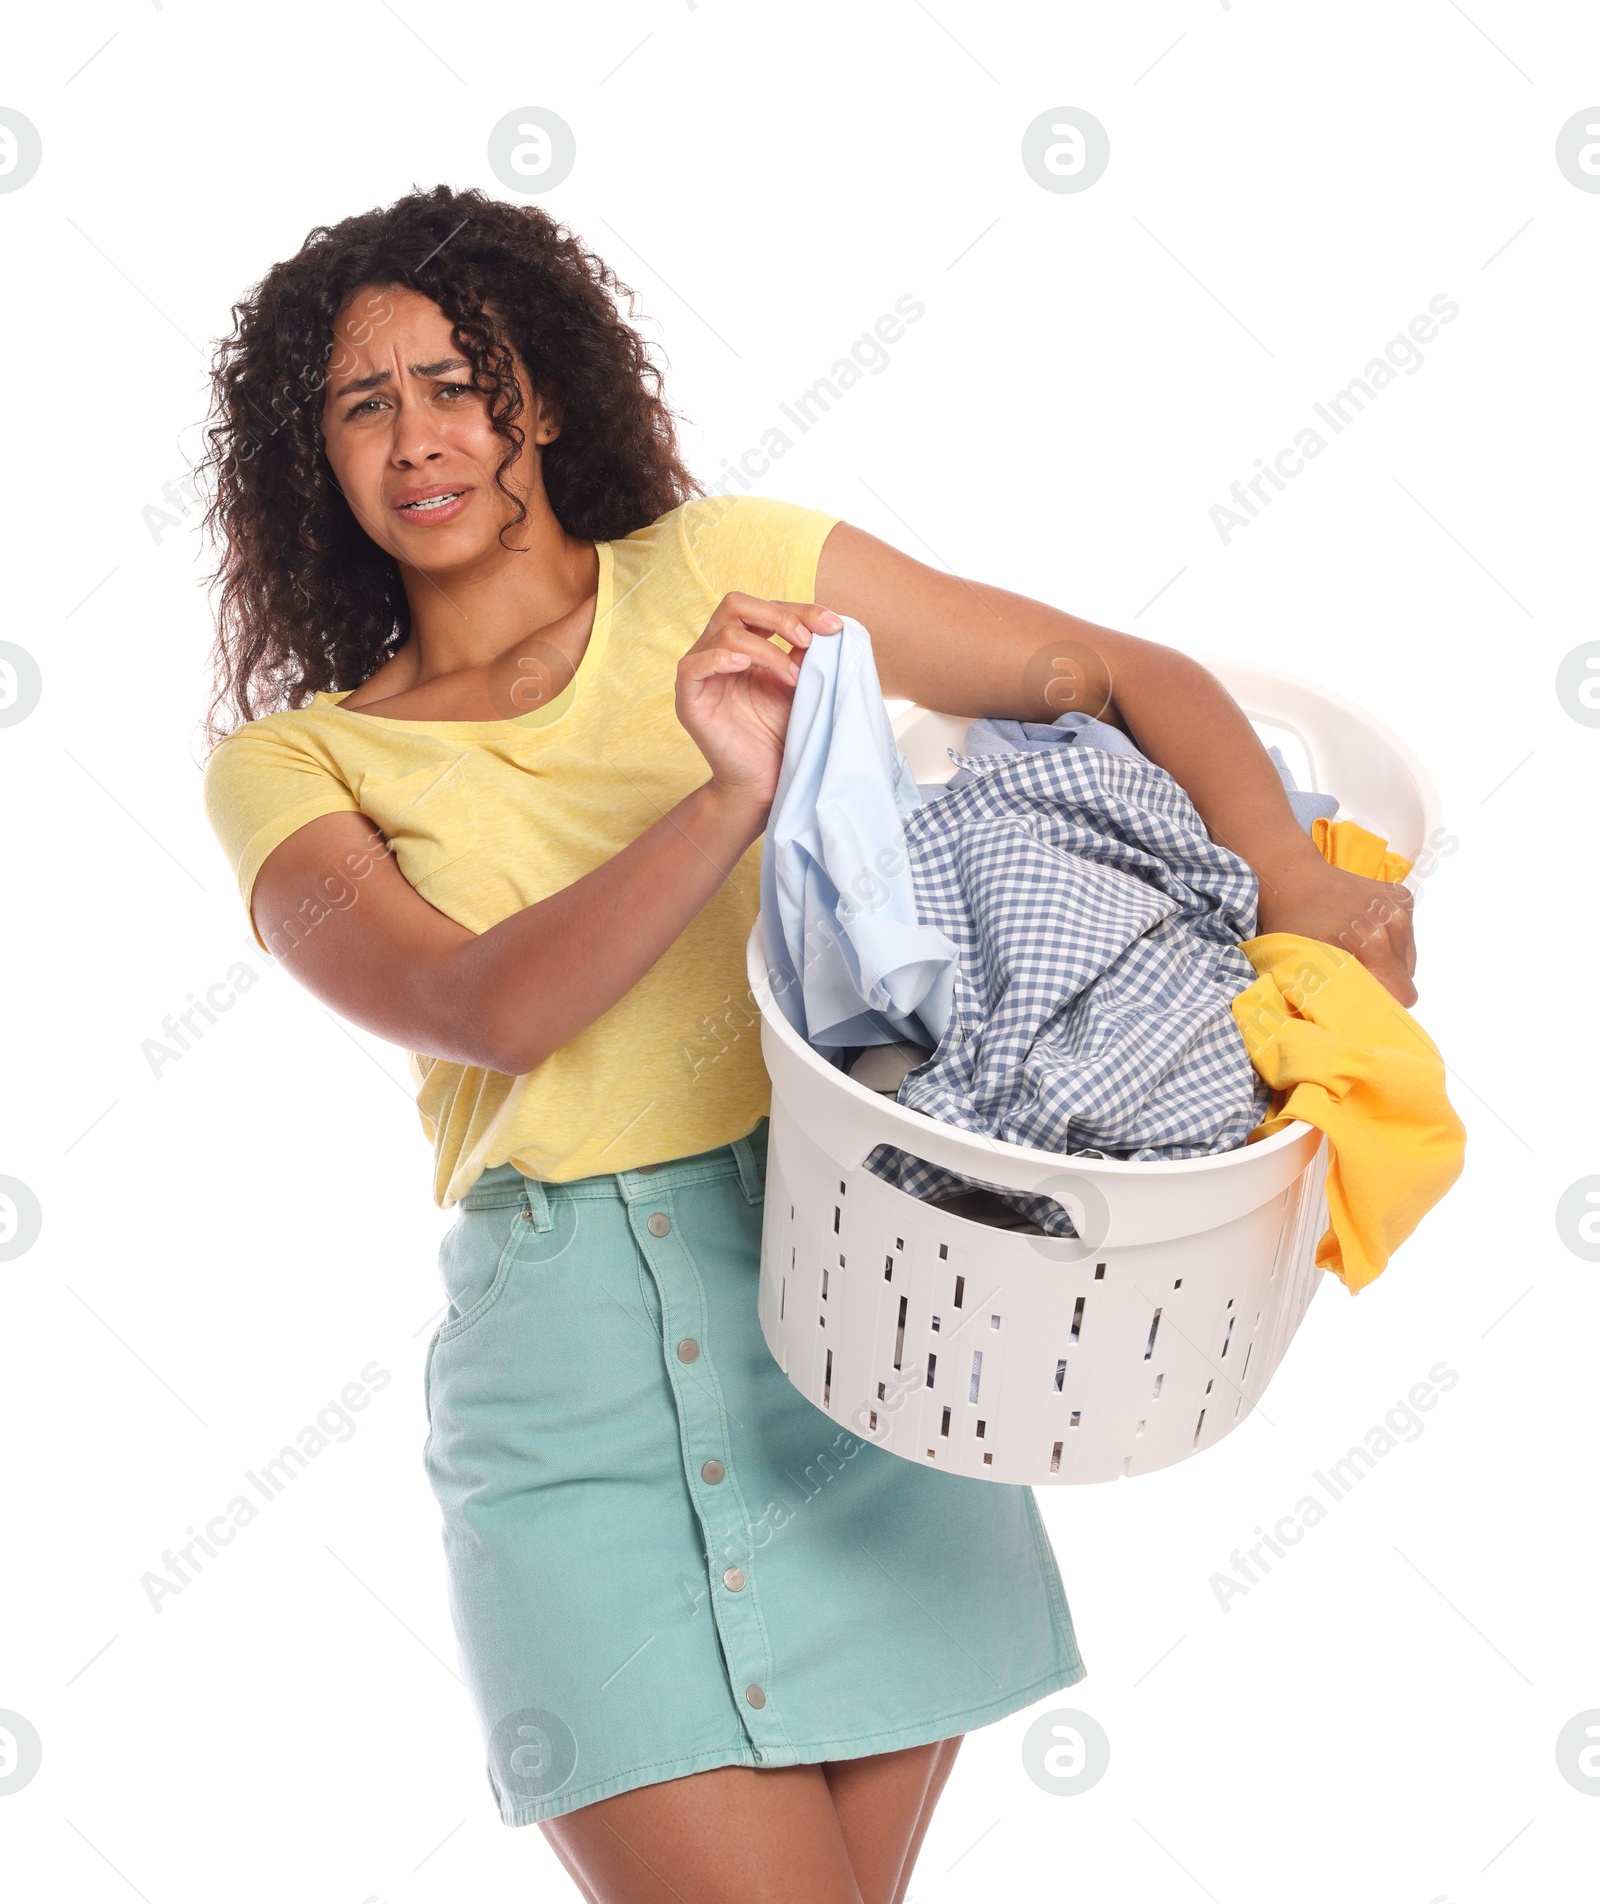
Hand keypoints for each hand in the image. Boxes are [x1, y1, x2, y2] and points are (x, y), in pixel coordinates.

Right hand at [676, 592, 842, 812]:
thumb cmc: (780, 736)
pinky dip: (719, 658)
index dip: (799, 610)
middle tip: (808, 639)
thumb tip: (823, 622)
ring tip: (792, 677)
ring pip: (724, 633)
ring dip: (766, 650)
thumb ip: (804, 652)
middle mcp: (717, 652)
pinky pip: (693, 666)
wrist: (764, 783)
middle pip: (736, 605)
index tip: (834, 625)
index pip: (764, 609)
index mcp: (743, 645)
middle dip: (779, 616)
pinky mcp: (689, 700)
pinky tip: (744, 665)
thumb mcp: (800, 685)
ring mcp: (701, 674)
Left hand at [1254, 855, 1417, 1006]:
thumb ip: (1328, 998)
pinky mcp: (1402, 897)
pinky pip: (1405, 936)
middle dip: (1383, 984)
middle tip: (1352, 977)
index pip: (1402, 996)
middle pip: (1405, 979)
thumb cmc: (1288, 926)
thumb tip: (1341, 1029)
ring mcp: (1400, 908)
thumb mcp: (1301, 968)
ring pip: (1406, 959)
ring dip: (1387, 963)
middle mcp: (1393, 925)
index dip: (1381, 1004)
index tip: (1361, 1003)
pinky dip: (1388, 941)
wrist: (1291, 877)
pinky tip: (1363, 932)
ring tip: (1356, 952)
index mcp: (1372, 946)